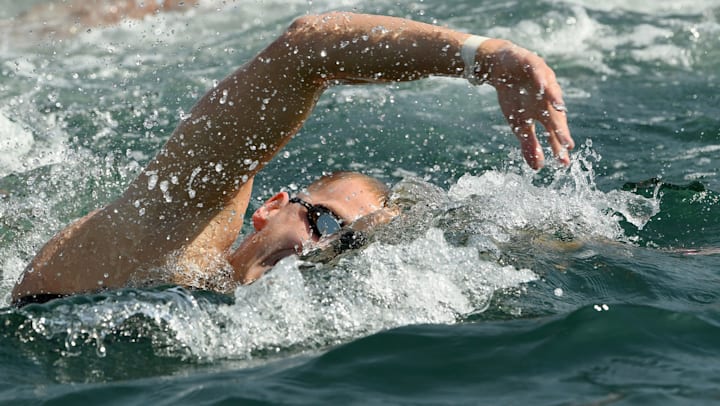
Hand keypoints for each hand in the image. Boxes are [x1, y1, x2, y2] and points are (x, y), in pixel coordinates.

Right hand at [481, 40, 573, 168]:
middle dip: (560, 129)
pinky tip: (541, 85)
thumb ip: (529, 144)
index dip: (558, 147)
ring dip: (555, 99)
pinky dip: (540, 79)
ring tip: (559, 109)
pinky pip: (538, 72)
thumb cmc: (514, 97)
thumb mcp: (519, 125)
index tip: (563, 163)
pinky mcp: (533, 64)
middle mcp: (548, 99)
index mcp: (545, 114)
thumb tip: (538, 168)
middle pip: (555, 115)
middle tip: (566, 144)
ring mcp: (543, 81)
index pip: (554, 133)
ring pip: (551, 91)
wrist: (501, 69)